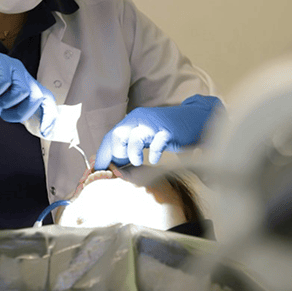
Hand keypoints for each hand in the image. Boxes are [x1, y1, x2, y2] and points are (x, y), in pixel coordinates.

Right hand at [0, 51, 56, 132]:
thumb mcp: (0, 107)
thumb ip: (16, 109)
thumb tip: (33, 121)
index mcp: (23, 84)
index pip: (45, 97)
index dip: (49, 114)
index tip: (46, 131)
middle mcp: (21, 74)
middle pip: (37, 96)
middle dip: (22, 111)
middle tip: (4, 114)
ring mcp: (12, 66)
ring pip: (23, 91)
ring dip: (4, 102)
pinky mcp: (0, 60)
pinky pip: (4, 82)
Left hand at [94, 95, 222, 169]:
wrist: (193, 119)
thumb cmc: (166, 132)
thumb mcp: (145, 138)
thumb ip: (129, 148)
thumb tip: (113, 168)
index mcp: (131, 120)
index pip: (110, 136)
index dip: (103, 155)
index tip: (98, 171)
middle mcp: (139, 119)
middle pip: (117, 135)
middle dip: (116, 153)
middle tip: (123, 164)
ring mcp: (154, 124)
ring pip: (134, 138)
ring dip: (132, 154)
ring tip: (136, 161)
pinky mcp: (168, 131)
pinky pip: (157, 144)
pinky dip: (154, 154)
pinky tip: (154, 159)